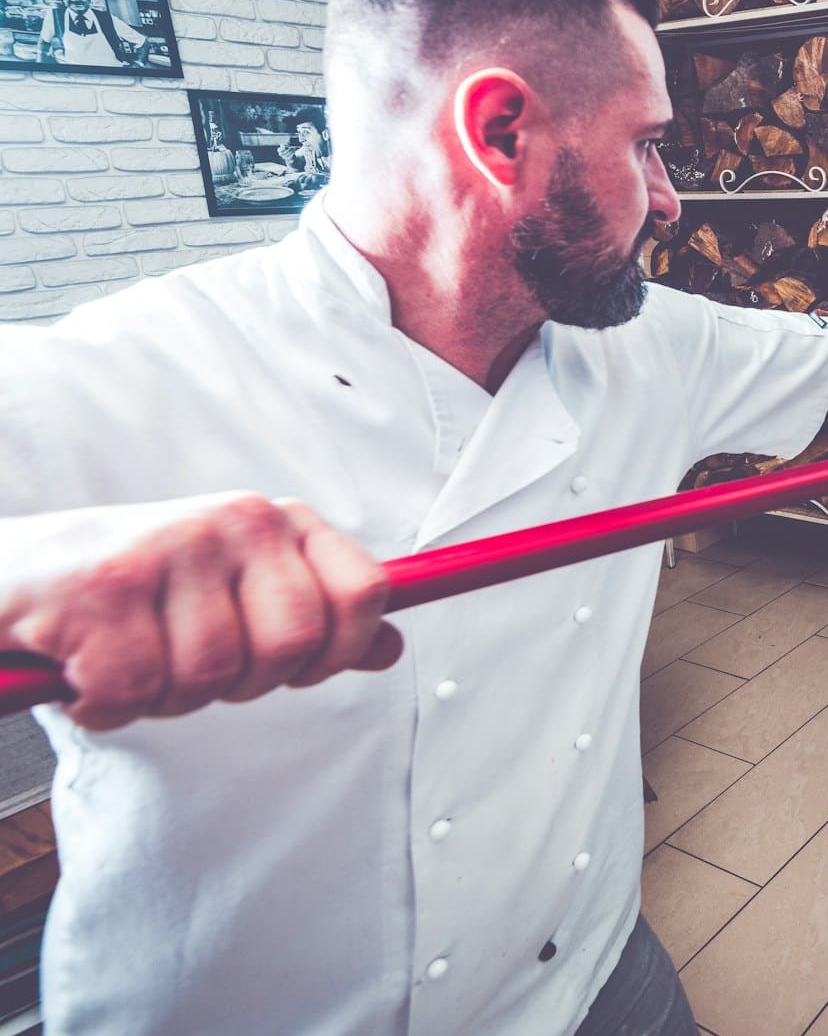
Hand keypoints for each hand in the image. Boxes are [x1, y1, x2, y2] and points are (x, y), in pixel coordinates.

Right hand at [0, 494, 401, 729]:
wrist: (14, 573)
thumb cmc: (134, 588)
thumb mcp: (237, 587)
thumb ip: (317, 617)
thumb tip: (390, 647)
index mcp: (277, 521)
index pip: (364, 592)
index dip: (338, 650)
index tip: (297, 667)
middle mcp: (231, 521)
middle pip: (293, 645)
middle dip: (242, 682)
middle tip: (191, 665)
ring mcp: (166, 549)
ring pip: (210, 676)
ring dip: (165, 696)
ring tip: (131, 658)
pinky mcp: (98, 589)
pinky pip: (134, 691)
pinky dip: (105, 705)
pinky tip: (86, 671)